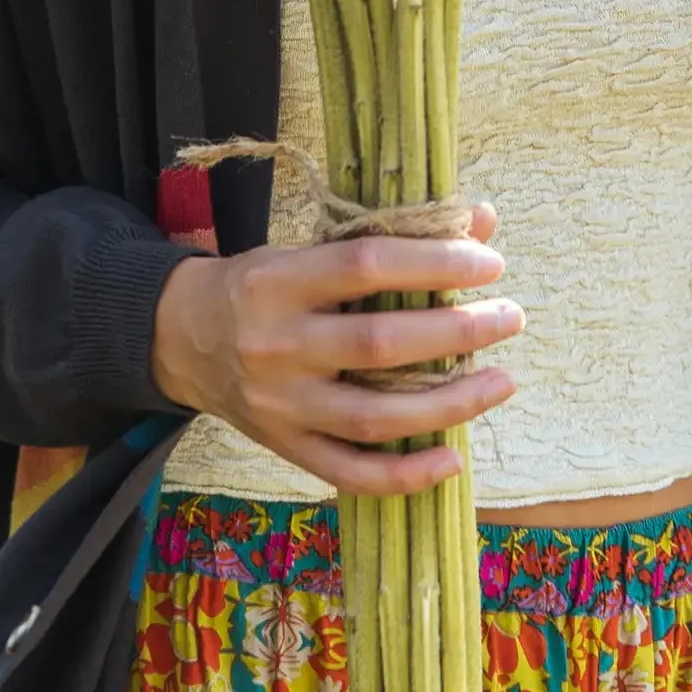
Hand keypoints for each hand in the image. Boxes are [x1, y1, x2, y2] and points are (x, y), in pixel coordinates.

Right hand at [149, 203, 520, 494]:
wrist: (181, 338)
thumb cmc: (263, 285)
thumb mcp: (310, 247)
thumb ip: (393, 234)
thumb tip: (482, 216)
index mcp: (279, 280)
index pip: (367, 264)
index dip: (435, 262)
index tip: (490, 263)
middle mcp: (276, 345)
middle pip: (378, 344)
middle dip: (456, 332)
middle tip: (510, 317)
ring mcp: (280, 405)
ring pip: (374, 416)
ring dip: (450, 404)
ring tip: (501, 381)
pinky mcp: (284, 447)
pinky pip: (351, 473)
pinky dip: (405, 475)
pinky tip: (452, 460)